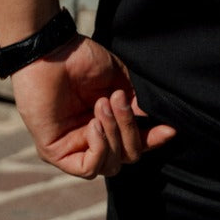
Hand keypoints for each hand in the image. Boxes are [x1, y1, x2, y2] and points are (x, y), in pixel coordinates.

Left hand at [11, 34, 175, 178]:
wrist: (51, 51)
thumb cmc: (80, 59)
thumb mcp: (117, 79)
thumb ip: (134, 101)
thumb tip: (152, 120)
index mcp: (107, 122)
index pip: (134, 143)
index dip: (153, 139)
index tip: (169, 129)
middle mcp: (92, 138)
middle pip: (127, 157)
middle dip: (130, 129)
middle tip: (119, 99)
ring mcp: (74, 147)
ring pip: (111, 166)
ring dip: (114, 134)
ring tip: (102, 104)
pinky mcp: (55, 153)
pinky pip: (88, 168)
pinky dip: (99, 148)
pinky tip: (94, 124)